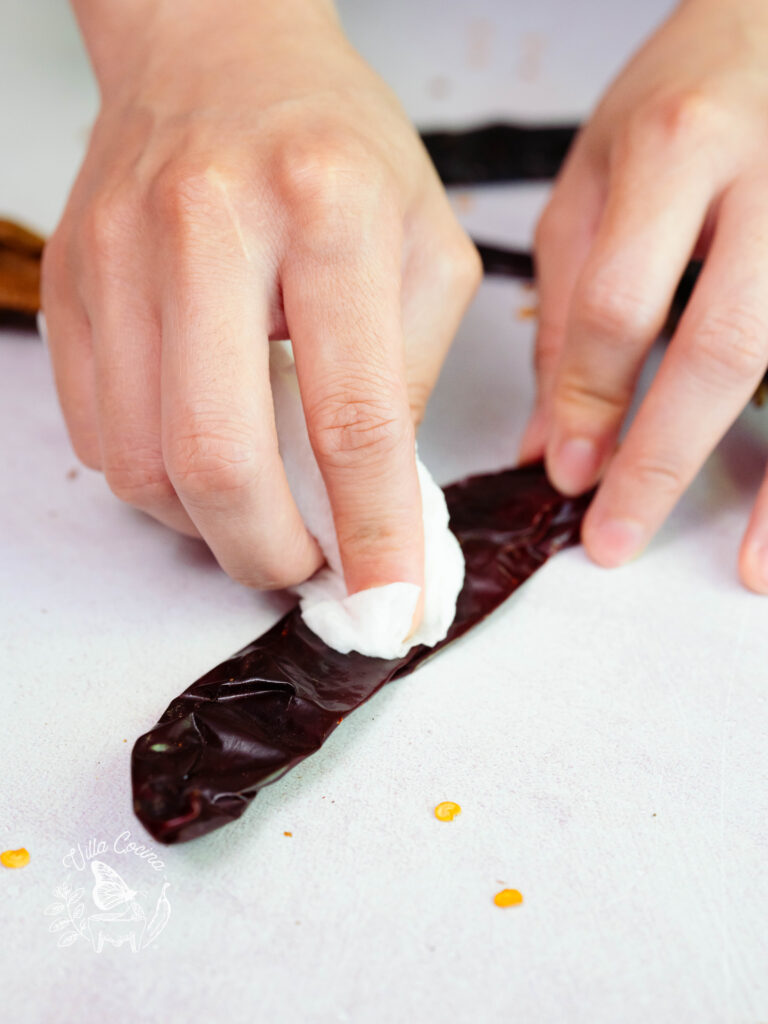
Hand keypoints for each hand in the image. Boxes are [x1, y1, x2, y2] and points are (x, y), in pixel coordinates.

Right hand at [45, 0, 479, 594]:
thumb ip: (410, 379)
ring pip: (141, 461)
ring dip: (206, 524)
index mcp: (327, 209)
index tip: (388, 603)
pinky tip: (200, 456)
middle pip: (218, 458)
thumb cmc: (337, 148)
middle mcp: (209, 225)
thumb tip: (382, 504)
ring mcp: (120, 254)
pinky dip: (154, 479)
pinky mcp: (69, 282)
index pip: (352, 416)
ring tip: (258, 511)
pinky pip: (97, 432)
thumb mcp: (426, 248)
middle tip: (304, 568)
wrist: (216, 53)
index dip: (373, 533)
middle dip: (267, 553)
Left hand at [521, 0, 767, 591]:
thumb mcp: (596, 178)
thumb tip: (547, 438)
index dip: (588, 401)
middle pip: (726, 343)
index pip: (621, 301)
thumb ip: (568, 305)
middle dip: (665, 458)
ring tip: (748, 568)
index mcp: (679, 147)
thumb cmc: (685, 98)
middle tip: (617, 536)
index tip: (566, 472)